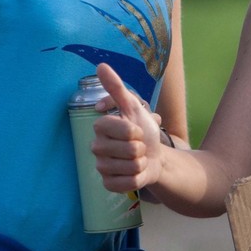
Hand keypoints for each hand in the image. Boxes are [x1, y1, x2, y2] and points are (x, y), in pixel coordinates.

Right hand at [91, 62, 165, 193]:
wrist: (154, 158)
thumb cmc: (144, 131)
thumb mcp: (134, 107)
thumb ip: (116, 87)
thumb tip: (100, 65)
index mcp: (100, 127)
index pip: (123, 129)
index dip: (136, 131)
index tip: (137, 130)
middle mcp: (96, 147)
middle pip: (128, 150)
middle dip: (141, 149)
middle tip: (138, 147)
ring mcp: (101, 167)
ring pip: (130, 167)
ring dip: (141, 164)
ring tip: (137, 160)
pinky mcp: (108, 184)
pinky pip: (126, 184)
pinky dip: (137, 179)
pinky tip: (134, 174)